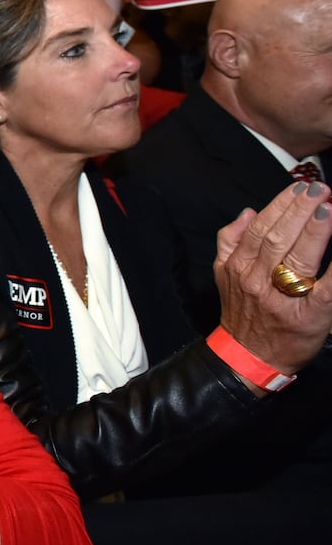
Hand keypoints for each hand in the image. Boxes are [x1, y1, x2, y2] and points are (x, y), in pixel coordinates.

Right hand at [215, 180, 331, 375]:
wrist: (249, 357)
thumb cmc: (242, 312)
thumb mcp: (223, 274)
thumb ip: (230, 241)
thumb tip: (247, 212)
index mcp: (239, 267)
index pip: (259, 228)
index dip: (280, 205)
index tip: (298, 187)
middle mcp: (258, 280)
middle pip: (278, 239)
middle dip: (300, 210)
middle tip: (318, 189)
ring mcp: (283, 299)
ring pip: (297, 258)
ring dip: (315, 229)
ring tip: (328, 207)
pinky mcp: (311, 315)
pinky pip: (326, 288)